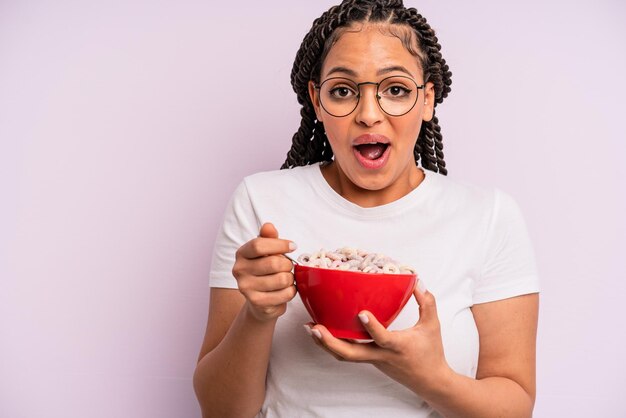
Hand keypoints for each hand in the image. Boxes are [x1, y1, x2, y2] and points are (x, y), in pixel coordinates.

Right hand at [232, 223, 297, 321]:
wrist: (261, 301)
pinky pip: (284, 294)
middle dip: (288, 265)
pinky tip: (285, 290)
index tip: (292, 246)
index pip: (259, 244)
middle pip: (273, 263)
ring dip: (290, 279)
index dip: (280, 244)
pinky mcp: (257, 302)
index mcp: (241, 254)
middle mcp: (239, 270)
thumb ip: (268, 238)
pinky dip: (291, 291)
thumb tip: (268, 226)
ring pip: (282, 279)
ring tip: (286, 279)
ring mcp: (246, 288)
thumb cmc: (266, 271)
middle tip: (288, 267)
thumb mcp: (267, 252)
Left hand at [306, 280, 451, 395]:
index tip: (361, 313)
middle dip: (330, 342)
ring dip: (326, 343)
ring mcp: (372, 360)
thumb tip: (417, 282)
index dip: (371, 327)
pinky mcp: (369, 360)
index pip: (382, 338)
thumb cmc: (430, 353)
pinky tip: (322, 331)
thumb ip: (426, 303)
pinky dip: (333, 344)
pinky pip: (348, 353)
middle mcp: (380, 355)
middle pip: (350, 354)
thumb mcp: (432, 326)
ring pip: (344, 356)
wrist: (429, 382)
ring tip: (310, 328)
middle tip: (315, 327)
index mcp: (397, 346)